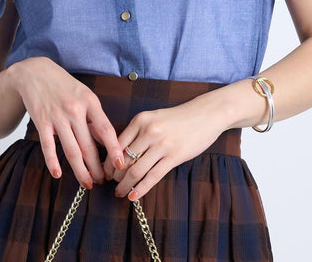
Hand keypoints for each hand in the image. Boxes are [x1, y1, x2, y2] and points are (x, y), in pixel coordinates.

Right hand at [7, 57, 125, 188]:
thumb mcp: (85, 95)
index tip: (120, 164)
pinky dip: (53, 163)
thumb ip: (94, 117)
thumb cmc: (65, 86)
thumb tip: (105, 141)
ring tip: (87, 183)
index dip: (114, 149)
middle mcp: (75, 110)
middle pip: (89, 146)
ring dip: (80, 170)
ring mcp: (57, 117)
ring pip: (71, 150)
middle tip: (103, 181)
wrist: (35, 73)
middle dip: (97, 168)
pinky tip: (58, 175)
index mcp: (90, 102)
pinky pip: (48, 147)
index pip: (106, 130)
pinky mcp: (41, 122)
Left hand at [100, 94, 226, 201]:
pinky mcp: (174, 156)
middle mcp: (149, 131)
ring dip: (124, 185)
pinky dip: (140, 189)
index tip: (106, 171)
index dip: (109, 161)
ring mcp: (162, 144)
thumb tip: (119, 155)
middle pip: (124, 159)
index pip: (117, 145)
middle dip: (115, 176)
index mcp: (140, 120)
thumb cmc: (177, 118)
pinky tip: (133, 196)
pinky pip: (152, 177)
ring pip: (135, 170)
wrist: (205, 114)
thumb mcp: (154, 118)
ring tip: (119, 193)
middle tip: (112, 184)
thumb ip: (138, 132)